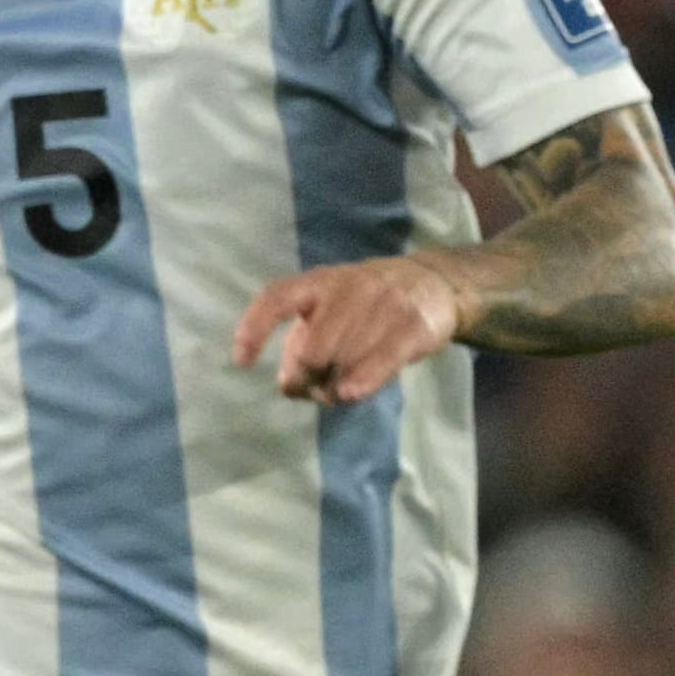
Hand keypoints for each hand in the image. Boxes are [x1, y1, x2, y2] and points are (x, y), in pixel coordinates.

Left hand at [229, 254, 471, 406]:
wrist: (432, 283)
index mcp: (318, 282)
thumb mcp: (328, 311)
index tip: (242, 361)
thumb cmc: (365, 305)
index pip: (277, 298)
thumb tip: (290, 385)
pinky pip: (380, 360)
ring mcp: (383, 303)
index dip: (255, 328)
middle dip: (308, 377)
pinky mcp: (412, 325)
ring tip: (342, 387)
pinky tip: (350, 394)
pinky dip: (361, 382)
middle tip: (317, 386)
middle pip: (312, 349)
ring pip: (344, 361)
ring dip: (337, 387)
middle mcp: (348, 287)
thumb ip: (302, 343)